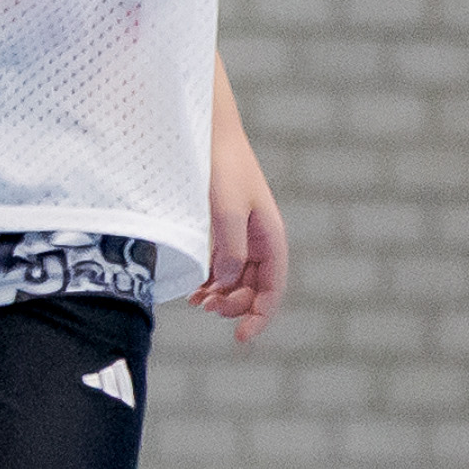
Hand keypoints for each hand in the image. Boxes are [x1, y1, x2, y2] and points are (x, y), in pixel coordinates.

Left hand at [194, 89, 286, 344]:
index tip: (240, 338)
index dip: (260, 316)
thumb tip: (227, 285)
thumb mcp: (225, 208)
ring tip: (197, 301)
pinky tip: (194, 290)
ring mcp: (241, 235)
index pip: (273, 288)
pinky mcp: (222, 229)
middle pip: (255, 288)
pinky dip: (211, 282)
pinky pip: (222, 266)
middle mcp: (259, 239)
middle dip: (235, 305)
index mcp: (270, 236)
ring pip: (237, 280)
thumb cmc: (220, 165)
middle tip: (207, 307)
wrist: (206, 130)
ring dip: (222, 296)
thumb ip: (230, 249)